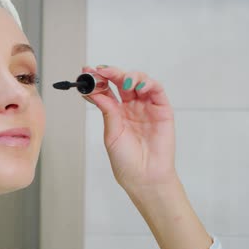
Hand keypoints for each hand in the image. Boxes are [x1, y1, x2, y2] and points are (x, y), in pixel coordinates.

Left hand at [83, 65, 177, 193]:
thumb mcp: (111, 134)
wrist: (144, 177)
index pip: (106, 90)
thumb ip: (107, 112)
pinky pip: (157, 90)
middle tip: (101, 71)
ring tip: (123, 80)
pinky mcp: (162, 110)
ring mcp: (146, 107)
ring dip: (130, 75)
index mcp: (116, 113)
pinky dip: (149, 83)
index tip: (86, 72)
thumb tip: (94, 92)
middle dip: (111, 73)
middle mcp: (131, 107)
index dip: (97, 80)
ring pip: (139, 81)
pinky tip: (139, 86)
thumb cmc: (126, 161)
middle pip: (121, 82)